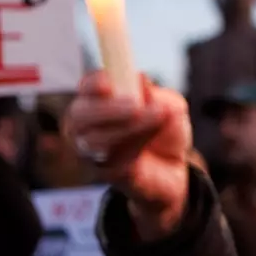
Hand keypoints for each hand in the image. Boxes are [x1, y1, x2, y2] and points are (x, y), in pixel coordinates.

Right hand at [65, 73, 190, 239]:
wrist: (177, 168)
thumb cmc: (165, 131)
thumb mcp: (169, 105)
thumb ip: (154, 94)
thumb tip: (141, 81)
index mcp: (100, 99)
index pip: (86, 86)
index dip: (93, 83)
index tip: (108, 83)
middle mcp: (88, 125)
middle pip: (79, 116)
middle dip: (106, 109)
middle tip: (135, 105)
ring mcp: (93, 153)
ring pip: (94, 141)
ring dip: (127, 128)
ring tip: (157, 117)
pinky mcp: (107, 174)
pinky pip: (113, 161)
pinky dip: (134, 146)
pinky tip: (150, 140)